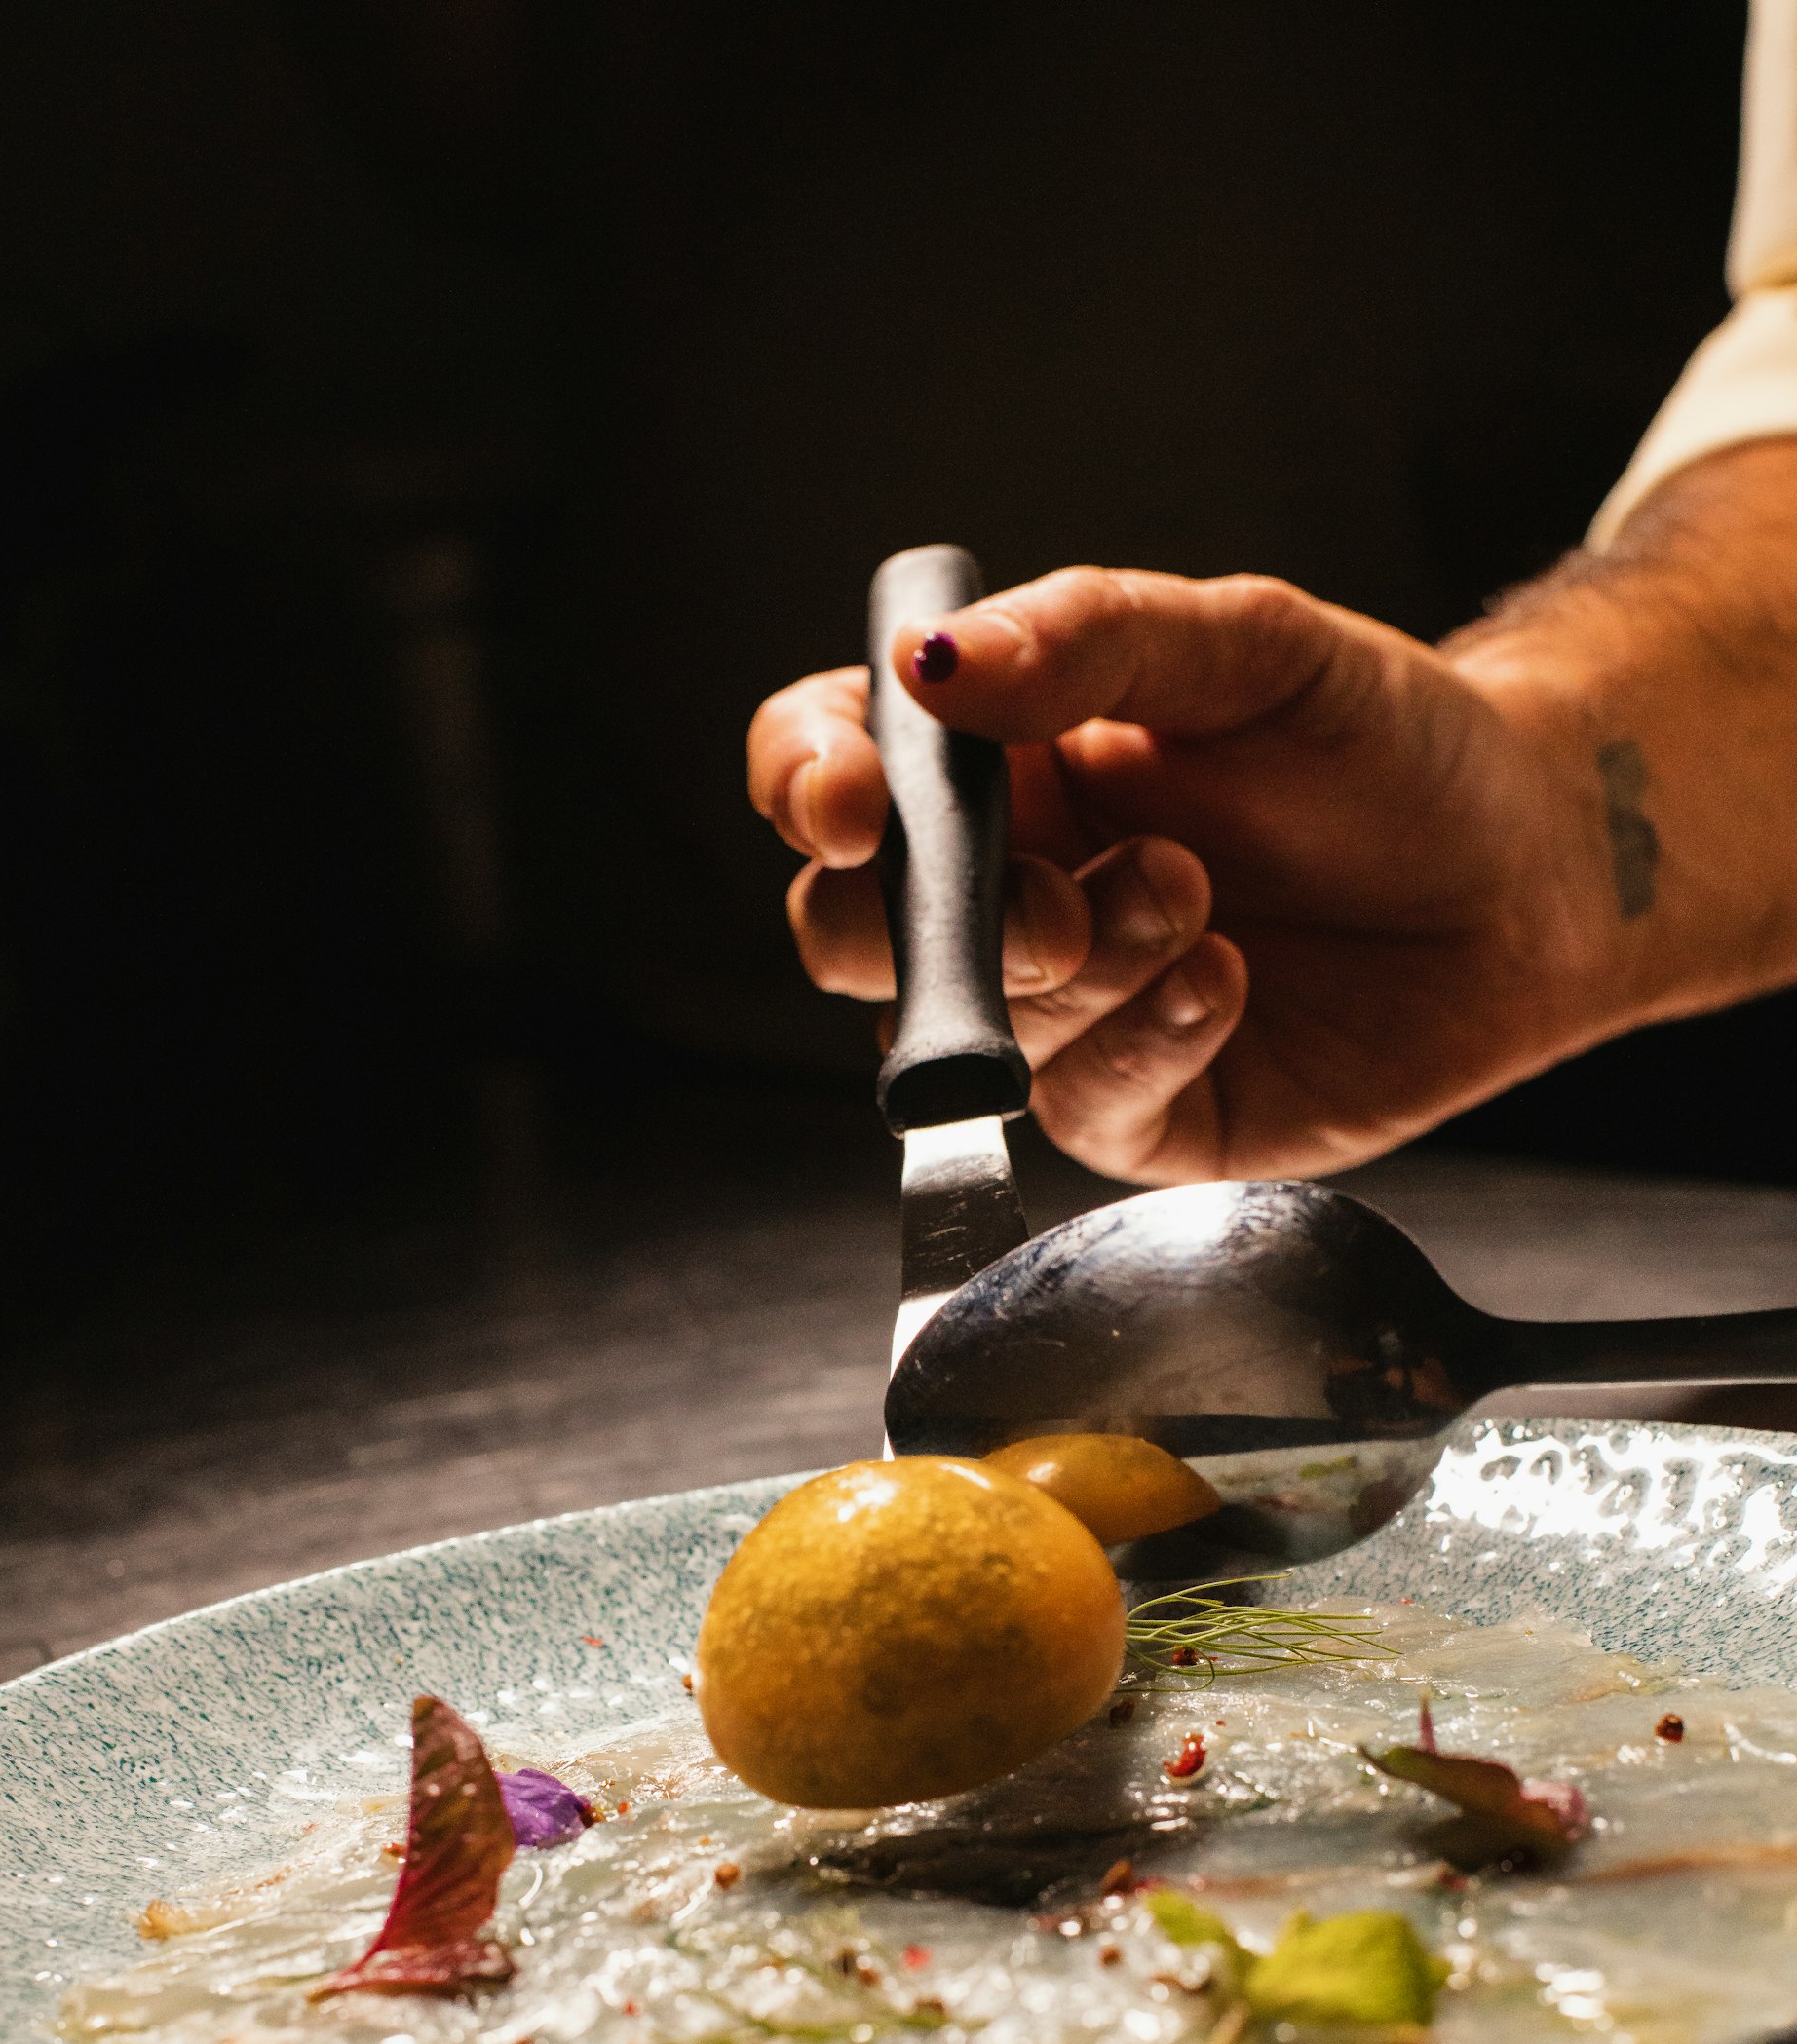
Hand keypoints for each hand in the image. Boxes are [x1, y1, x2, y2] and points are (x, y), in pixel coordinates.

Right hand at [747, 559, 1693, 1179]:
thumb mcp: (1249, 644)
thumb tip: (927, 667)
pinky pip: (1080, 1105)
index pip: (825, 767)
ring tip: (1200, 899)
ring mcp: (1064, 1013)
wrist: (1529, 868)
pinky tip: (1226, 983)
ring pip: (976, 1025)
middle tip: (1051, 900)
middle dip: (927, 925)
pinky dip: (1147, 1038)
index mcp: (996, 763)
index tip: (854, 798)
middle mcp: (1006, 892)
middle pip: (851, 931)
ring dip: (1087, 964)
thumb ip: (1087, 639)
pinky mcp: (1140, 1112)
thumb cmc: (1387, 745)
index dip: (807, 785)